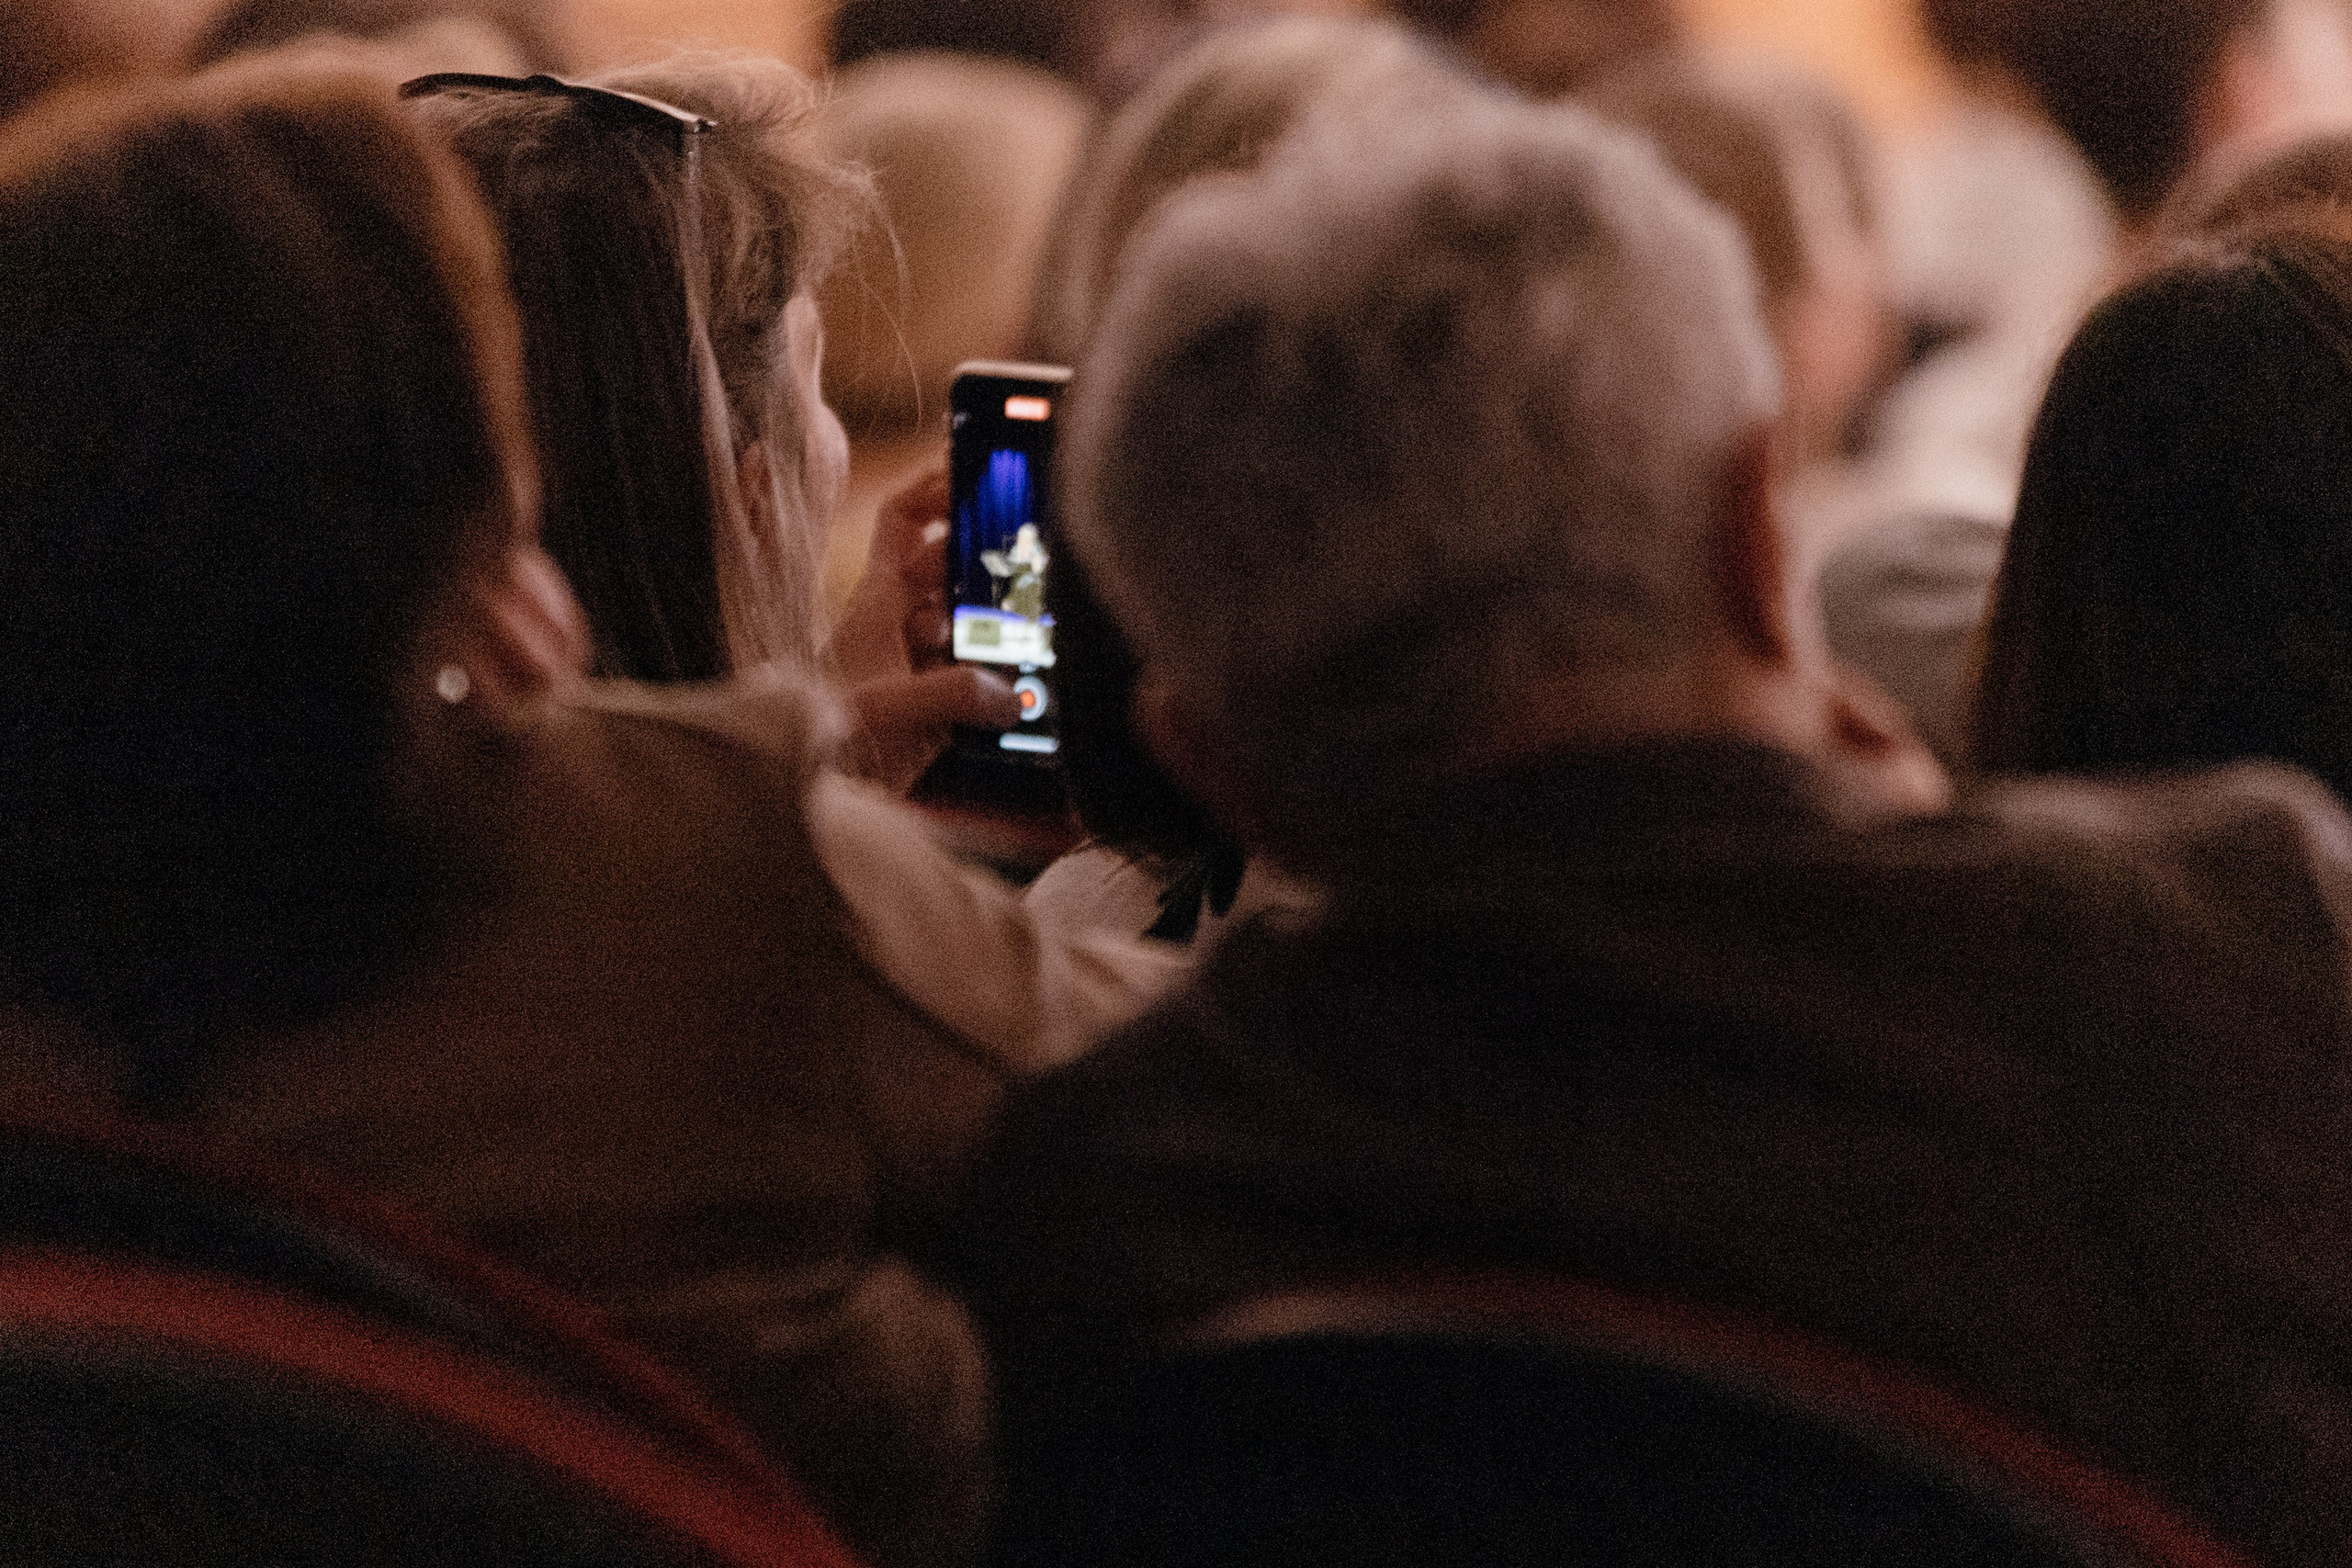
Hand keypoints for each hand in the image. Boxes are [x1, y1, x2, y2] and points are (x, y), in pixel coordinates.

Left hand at [829, 465, 1019, 791]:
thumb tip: (1008, 693)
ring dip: (998, 628)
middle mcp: (900, 624)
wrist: (806, 795)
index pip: (904, 523)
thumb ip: (950, 695)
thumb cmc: (824, 742)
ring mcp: (919, 662)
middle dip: (988, 565)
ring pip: (971, 621)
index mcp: (877, 602)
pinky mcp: (935, 705)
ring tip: (1028, 640)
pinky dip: (1001, 680)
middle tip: (1027, 570)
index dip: (937, 492)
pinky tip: (1024, 695)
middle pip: (953, 569)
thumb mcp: (886, 710)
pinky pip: (978, 677)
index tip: (977, 481)